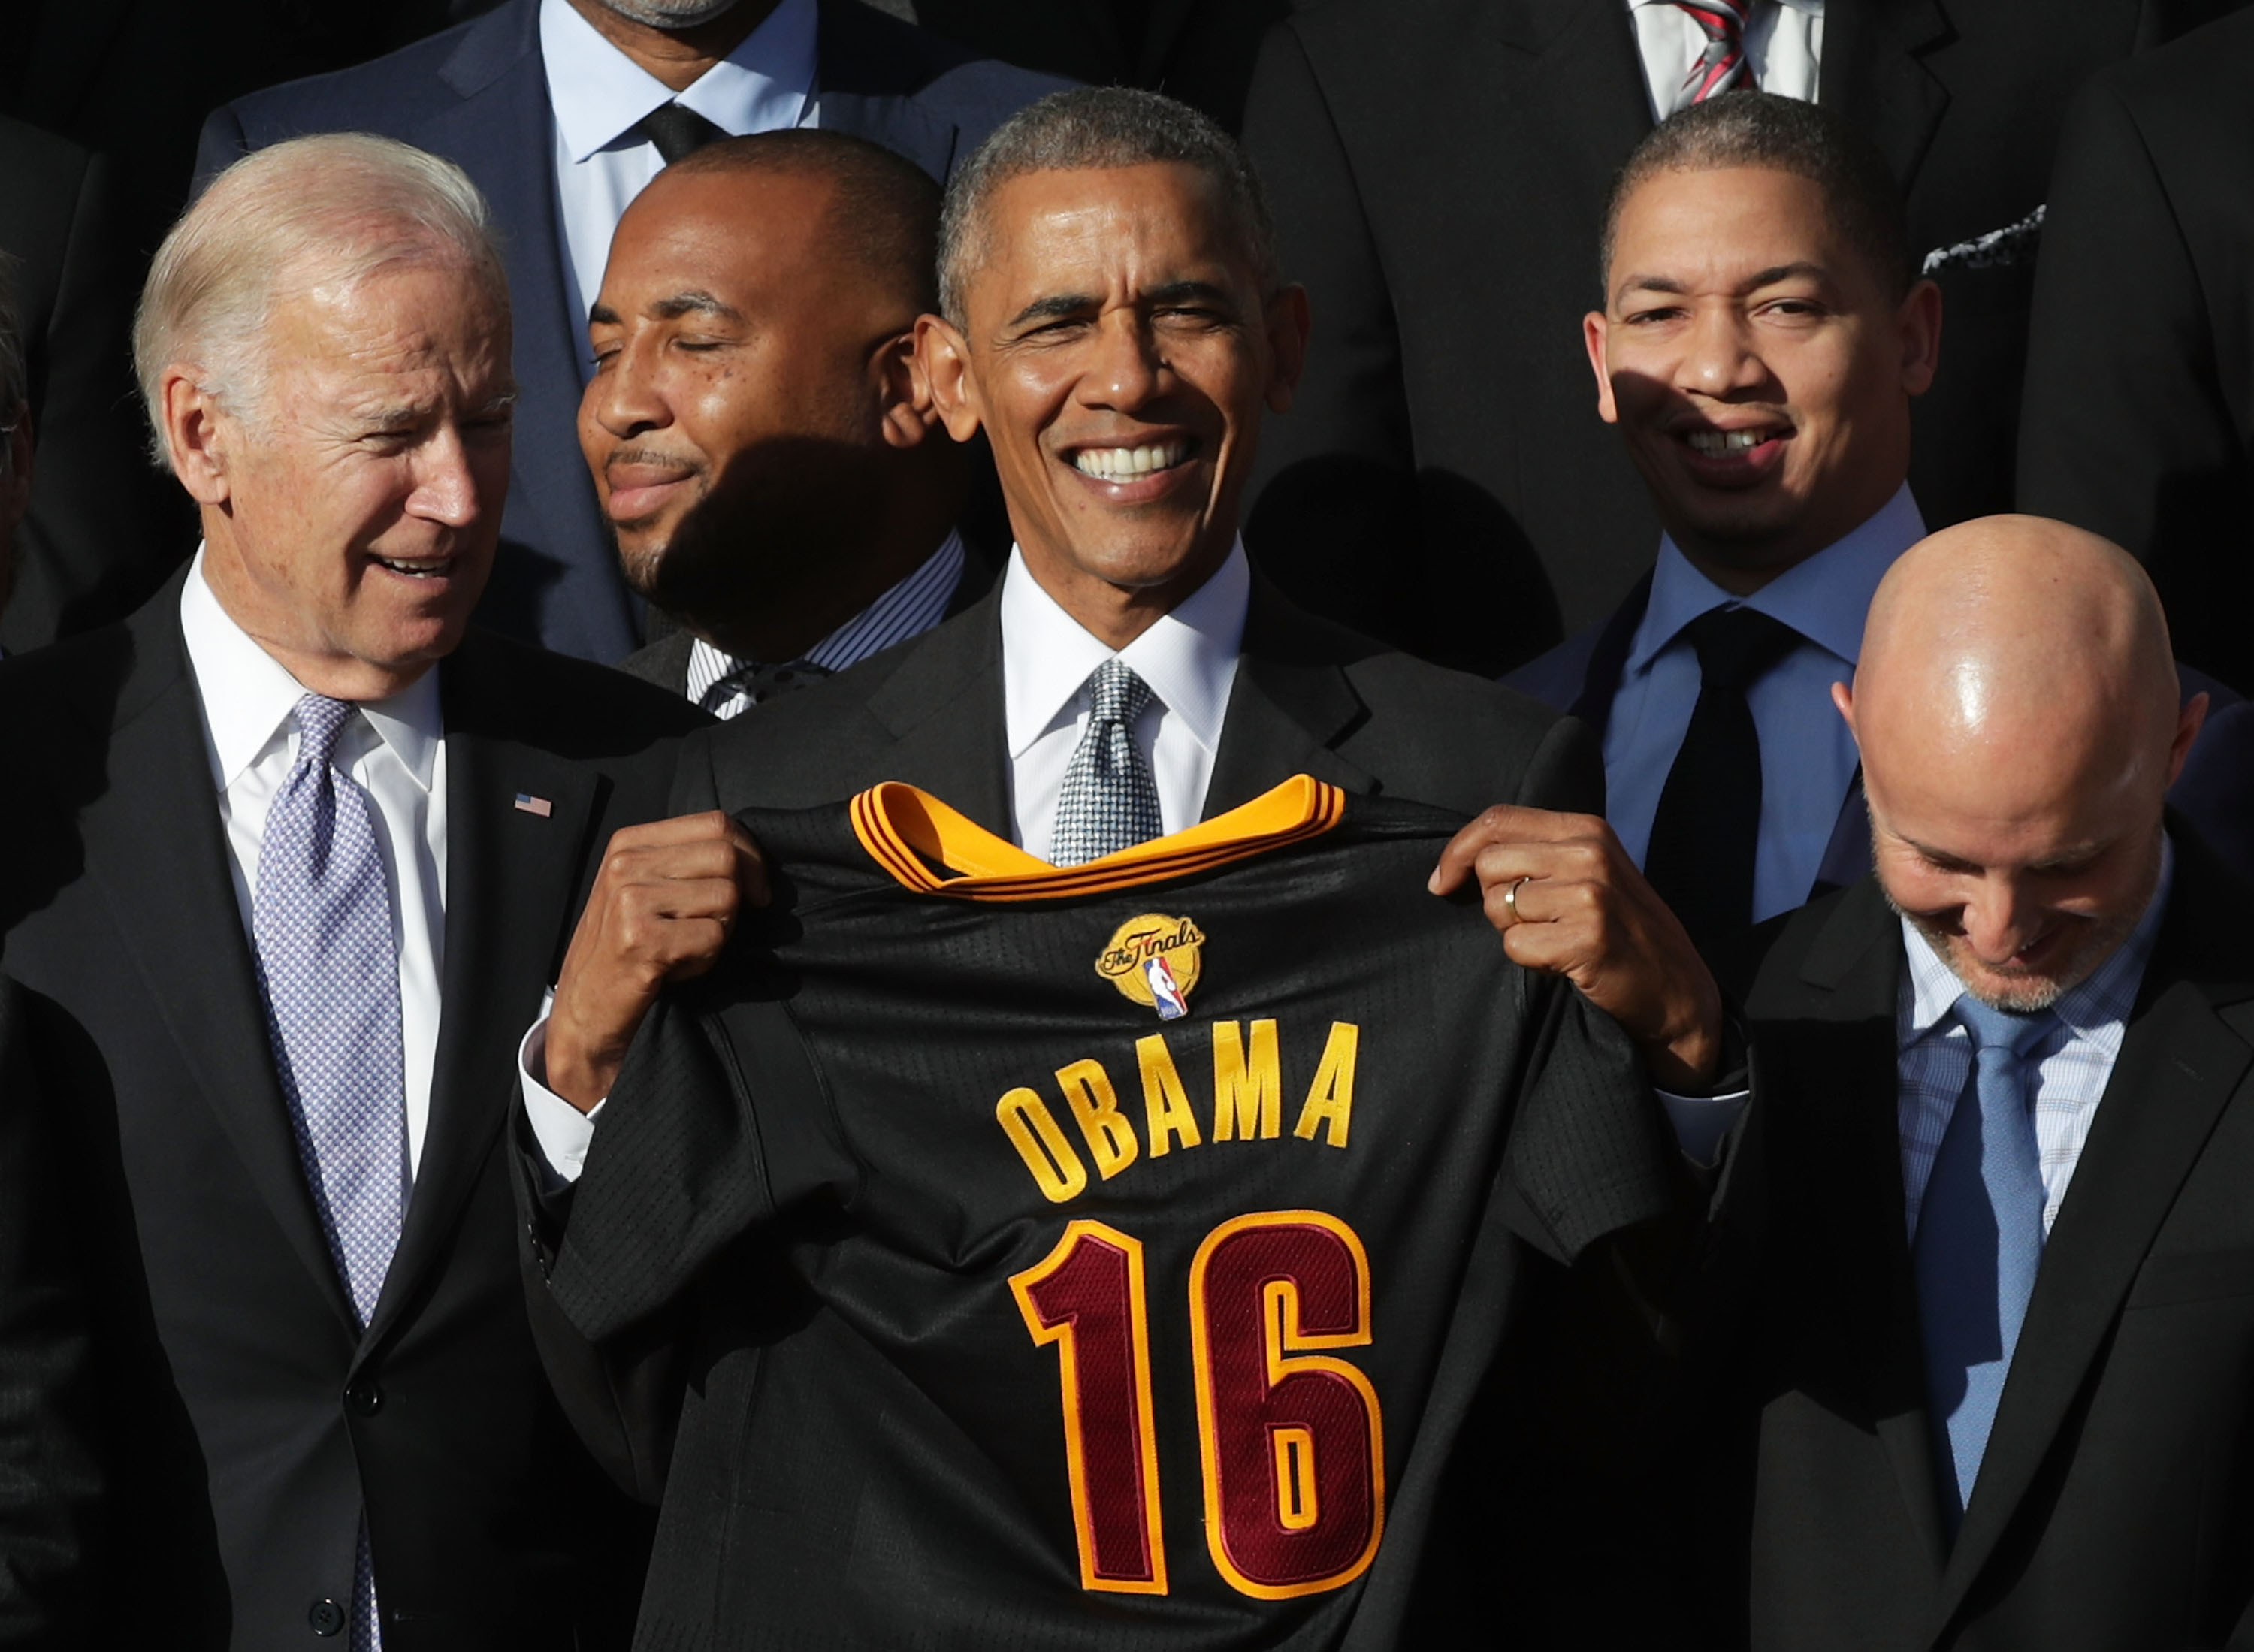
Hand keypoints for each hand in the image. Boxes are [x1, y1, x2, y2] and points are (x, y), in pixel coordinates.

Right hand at [545, 812, 768, 1112]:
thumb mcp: (646, 889)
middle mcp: (626, 863)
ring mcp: (630, 899)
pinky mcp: (640, 938)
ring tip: (684, 949)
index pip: (716, 823)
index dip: (751, 855)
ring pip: (726, 897)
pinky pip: (713, 936)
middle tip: (714, 928)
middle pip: (726, 857)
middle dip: (739, 897)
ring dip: (719, 932)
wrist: (586, 1008)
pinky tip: (674, 968)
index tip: (757, 889)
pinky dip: (706, 959)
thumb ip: (686, 862)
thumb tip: (752, 853)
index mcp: (630, 842)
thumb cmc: (627, 948)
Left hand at [1428, 806, 1723, 1089]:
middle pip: (1489, 865)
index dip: (1457, 851)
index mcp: (1586, 829)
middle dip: (1494, 901)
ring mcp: (1591, 894)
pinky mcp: (1588, 937)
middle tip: (1533, 923)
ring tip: (1556, 940)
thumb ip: (1537, 854)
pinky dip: (1530, 961)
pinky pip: (1516, 945)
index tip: (1441, 882)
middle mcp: (1589, 853)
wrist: (1677, 989)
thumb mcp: (1589, 873)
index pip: (1497, 820)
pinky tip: (1564, 962)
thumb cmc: (1622, 931)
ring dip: (1516, 933)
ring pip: (1499, 906)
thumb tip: (1462, 858)